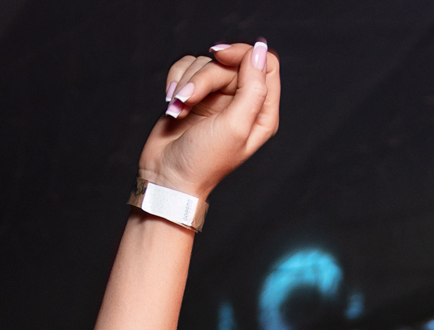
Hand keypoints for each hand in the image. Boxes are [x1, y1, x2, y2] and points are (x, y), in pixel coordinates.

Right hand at [138, 42, 280, 206]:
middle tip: (188, 99)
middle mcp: (242, 101)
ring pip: (205, 62)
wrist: (168, 175)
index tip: (220, 59)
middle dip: (204, 78)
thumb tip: (260, 50)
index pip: (265, 63)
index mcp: (262, 112)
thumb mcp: (235, 126)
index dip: (243, 54)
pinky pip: (187, 66)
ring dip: (187, 83)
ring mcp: (219, 97)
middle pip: (230, 61)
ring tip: (180, 109)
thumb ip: (253, 87)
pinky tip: (174, 104)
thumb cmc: (204, 160)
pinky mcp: (196, 93)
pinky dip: (176, 81)